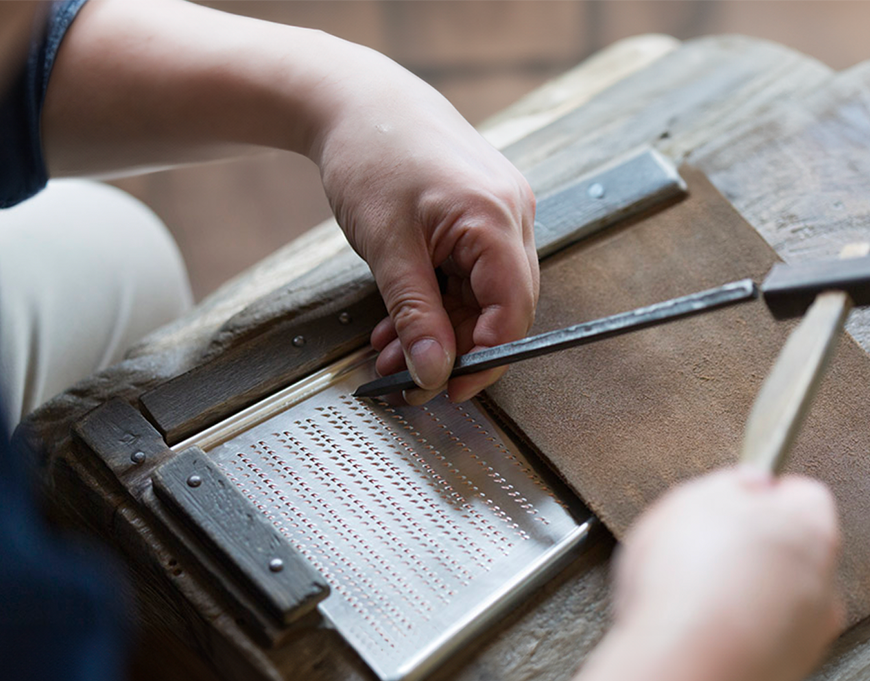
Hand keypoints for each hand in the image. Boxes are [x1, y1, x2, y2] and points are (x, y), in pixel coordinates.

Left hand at [312, 45, 538, 403]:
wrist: (357, 101)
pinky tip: (398, 321)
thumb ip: (415, 317)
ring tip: (389, 353)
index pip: (512, 313)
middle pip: (499, 309)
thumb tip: (433, 372)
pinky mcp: (480, 217)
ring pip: (479, 297)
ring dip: (436, 330)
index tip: (449, 390)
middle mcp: (511, 216)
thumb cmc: (371, 156)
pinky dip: (434, 302)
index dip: (485, 361)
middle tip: (408, 379)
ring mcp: (499, 214)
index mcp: (496, 218)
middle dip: (452, 350)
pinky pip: (467, 275)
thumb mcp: (388, 250)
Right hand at [611, 466, 842, 680]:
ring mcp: (803, 634)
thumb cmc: (693, 582)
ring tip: (684, 594)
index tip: (725, 502)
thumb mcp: (689, 499)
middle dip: (745, 549)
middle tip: (698, 548)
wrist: (687, 665)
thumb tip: (746, 482)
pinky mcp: (774, 674)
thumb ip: (727, 484)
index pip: (799, 492)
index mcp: (810, 527)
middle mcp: (821, 582)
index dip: (754, 496)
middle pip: (786, 550)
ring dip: (735, 596)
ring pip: (769, 600)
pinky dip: (725, 633)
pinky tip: (686, 627)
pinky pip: (750, 640)